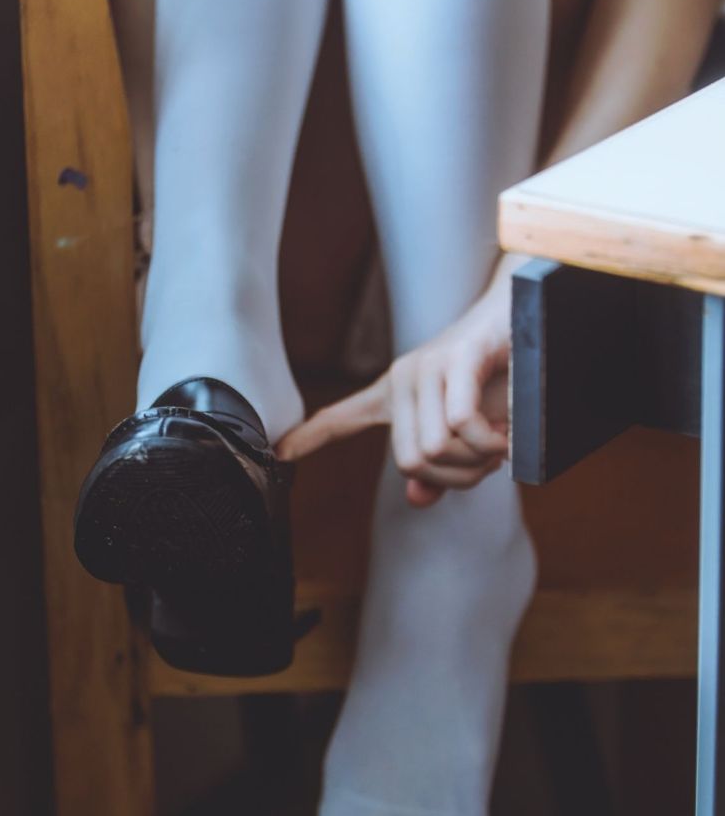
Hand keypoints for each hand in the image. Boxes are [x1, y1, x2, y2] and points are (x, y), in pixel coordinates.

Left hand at [278, 284, 510, 506]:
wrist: (534, 318)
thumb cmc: (503, 377)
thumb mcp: (469, 432)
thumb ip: (441, 466)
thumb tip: (416, 497)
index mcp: (397, 394)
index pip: (341, 418)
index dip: (310, 438)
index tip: (280, 454)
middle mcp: (402, 379)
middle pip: (411, 461)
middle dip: (457, 476)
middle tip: (489, 462)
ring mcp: (426, 366)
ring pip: (435, 447)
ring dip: (478, 461)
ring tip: (500, 443)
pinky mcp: (457, 358)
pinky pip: (459, 424)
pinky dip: (487, 442)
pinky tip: (505, 437)